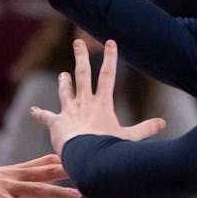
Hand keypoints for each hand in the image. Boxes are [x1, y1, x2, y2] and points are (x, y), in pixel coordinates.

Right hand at [0, 155, 82, 197]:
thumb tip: (37, 170)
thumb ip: (21, 173)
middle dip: (70, 173)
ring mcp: (5, 186)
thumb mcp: (1, 175)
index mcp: (16, 171)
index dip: (66, 162)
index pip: (45, 163)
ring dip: (58, 192)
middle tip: (92, 172)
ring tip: (77, 195)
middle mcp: (14, 176)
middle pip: (46, 172)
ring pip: (37, 189)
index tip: (88, 159)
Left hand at [31, 40, 166, 152]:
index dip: (110, 57)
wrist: (84, 156)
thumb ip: (146, 128)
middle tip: (78, 42)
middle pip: (82, 74)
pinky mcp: (56, 123)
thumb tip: (163, 123)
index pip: (108, 75)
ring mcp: (69, 111)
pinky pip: (46, 116)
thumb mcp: (130, 137)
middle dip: (81, 56)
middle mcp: (84, 102)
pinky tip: (32, 110)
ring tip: (63, 74)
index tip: (111, 42)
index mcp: (102, 103)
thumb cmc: (108, 147)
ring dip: (64, 82)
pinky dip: (39, 113)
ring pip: (65, 91)